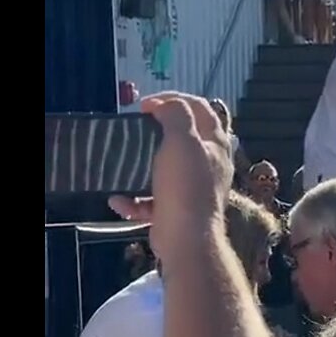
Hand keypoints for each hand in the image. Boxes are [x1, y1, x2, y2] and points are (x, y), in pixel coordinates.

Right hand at [108, 91, 234, 262]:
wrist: (186, 238)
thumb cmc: (186, 184)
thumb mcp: (182, 140)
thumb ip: (176, 115)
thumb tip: (166, 105)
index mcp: (215, 143)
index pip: (199, 108)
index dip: (172, 98)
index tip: (145, 105)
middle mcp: (209, 164)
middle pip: (183, 138)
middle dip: (156, 131)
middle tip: (136, 128)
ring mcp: (193, 188)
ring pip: (164, 170)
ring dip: (140, 168)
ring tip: (124, 165)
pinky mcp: (177, 210)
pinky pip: (152, 200)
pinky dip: (135, 200)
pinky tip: (119, 201)